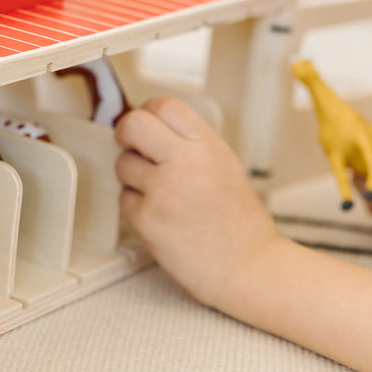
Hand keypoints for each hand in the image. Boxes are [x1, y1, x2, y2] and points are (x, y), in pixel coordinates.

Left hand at [115, 97, 281, 306]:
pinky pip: (125, 199)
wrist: (248, 266)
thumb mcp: (226, 166)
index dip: (149, 112)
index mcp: (208, 146)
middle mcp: (185, 162)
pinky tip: (161, 216)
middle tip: (132, 145)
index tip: (148, 123)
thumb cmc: (240, 224)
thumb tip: (156, 131)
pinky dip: (137, 207)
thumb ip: (192, 145)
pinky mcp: (148, 218)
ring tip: (158, 191)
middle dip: (126, 133)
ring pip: (123, 163)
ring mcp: (163, 190)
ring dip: (133, 175)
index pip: (164, 105)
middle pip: (133, 124)